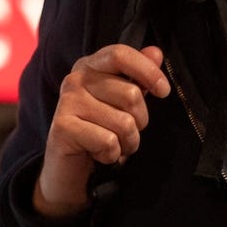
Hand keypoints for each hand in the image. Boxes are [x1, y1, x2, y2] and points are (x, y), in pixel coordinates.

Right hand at [34, 44, 171, 217]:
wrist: (69, 173)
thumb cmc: (99, 134)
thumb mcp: (122, 104)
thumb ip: (138, 77)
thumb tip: (155, 53)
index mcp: (90, 67)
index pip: (121, 54)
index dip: (147, 71)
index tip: (163, 91)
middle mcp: (75, 79)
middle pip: (131, 94)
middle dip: (139, 122)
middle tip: (126, 133)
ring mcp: (67, 102)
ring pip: (123, 122)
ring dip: (127, 142)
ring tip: (114, 145)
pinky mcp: (62, 127)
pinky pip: (108, 141)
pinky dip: (111, 154)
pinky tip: (99, 155)